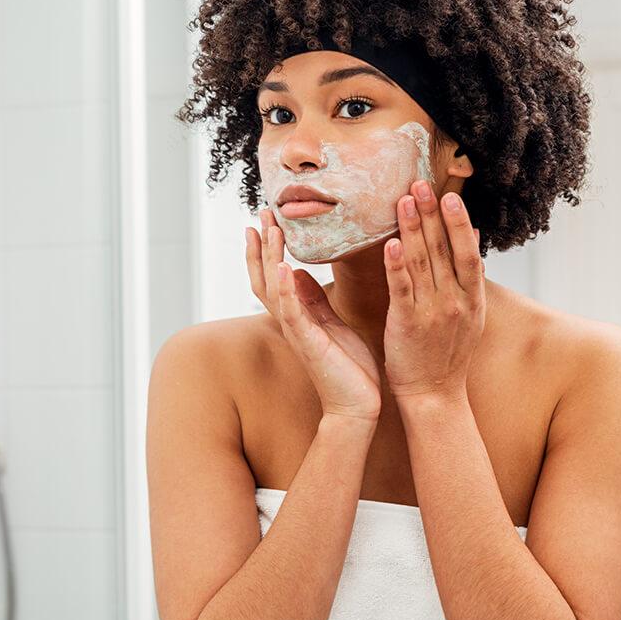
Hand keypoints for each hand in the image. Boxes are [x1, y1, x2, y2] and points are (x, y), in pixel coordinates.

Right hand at [246, 207, 381, 421]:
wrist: (358, 406)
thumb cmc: (349, 367)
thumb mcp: (331, 324)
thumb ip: (313, 299)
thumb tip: (296, 272)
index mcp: (297, 315)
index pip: (272, 276)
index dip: (265, 249)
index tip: (266, 221)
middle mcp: (290, 321)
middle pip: (263, 277)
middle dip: (261, 245)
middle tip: (262, 213)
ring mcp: (296, 332)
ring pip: (272, 289)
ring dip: (269, 258)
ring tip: (269, 230)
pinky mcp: (309, 343)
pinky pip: (292, 313)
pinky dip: (285, 290)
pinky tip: (283, 268)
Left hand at [382, 180, 485, 404]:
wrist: (435, 395)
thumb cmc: (447, 353)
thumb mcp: (470, 314)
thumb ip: (469, 278)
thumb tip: (474, 238)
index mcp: (471, 298)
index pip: (467, 251)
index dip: (458, 222)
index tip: (449, 194)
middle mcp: (455, 301)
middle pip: (444, 249)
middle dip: (433, 214)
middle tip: (421, 182)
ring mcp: (432, 312)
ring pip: (423, 263)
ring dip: (413, 229)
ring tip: (405, 200)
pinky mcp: (407, 324)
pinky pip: (402, 290)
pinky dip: (397, 266)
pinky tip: (391, 244)